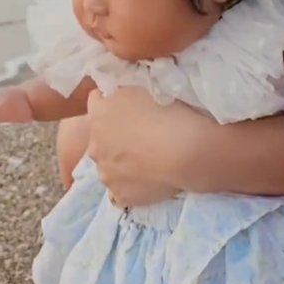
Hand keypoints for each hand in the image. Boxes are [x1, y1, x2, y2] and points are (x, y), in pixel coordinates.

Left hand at [85, 88, 185, 206]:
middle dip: (114, 136)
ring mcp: (106, 174)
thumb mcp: (143, 87)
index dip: (112, 101)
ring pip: (109, 166)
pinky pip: (121, 190)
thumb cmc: (170, 113)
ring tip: (148, 160)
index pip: (95, 101)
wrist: (188, 152)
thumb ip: (124, 93)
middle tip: (142, 135)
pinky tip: (149, 179)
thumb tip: (118, 97)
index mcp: (98, 114)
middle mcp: (95, 146)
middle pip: (99, 137)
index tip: (128, 104)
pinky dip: (131, 184)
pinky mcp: (121, 196)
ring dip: (121, 162)